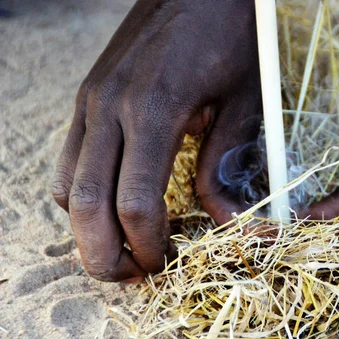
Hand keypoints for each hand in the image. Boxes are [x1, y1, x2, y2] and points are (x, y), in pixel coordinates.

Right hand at [53, 0, 260, 281]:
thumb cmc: (231, 35)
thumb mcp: (244, 100)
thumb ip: (227, 163)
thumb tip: (223, 221)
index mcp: (156, 109)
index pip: (137, 203)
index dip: (149, 246)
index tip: (165, 264)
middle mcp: (110, 107)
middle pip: (87, 205)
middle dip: (106, 254)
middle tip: (132, 278)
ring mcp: (91, 99)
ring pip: (68, 186)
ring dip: (88, 230)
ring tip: (122, 250)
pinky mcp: (88, 95)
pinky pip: (68, 159)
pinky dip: (82, 196)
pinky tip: (113, 204)